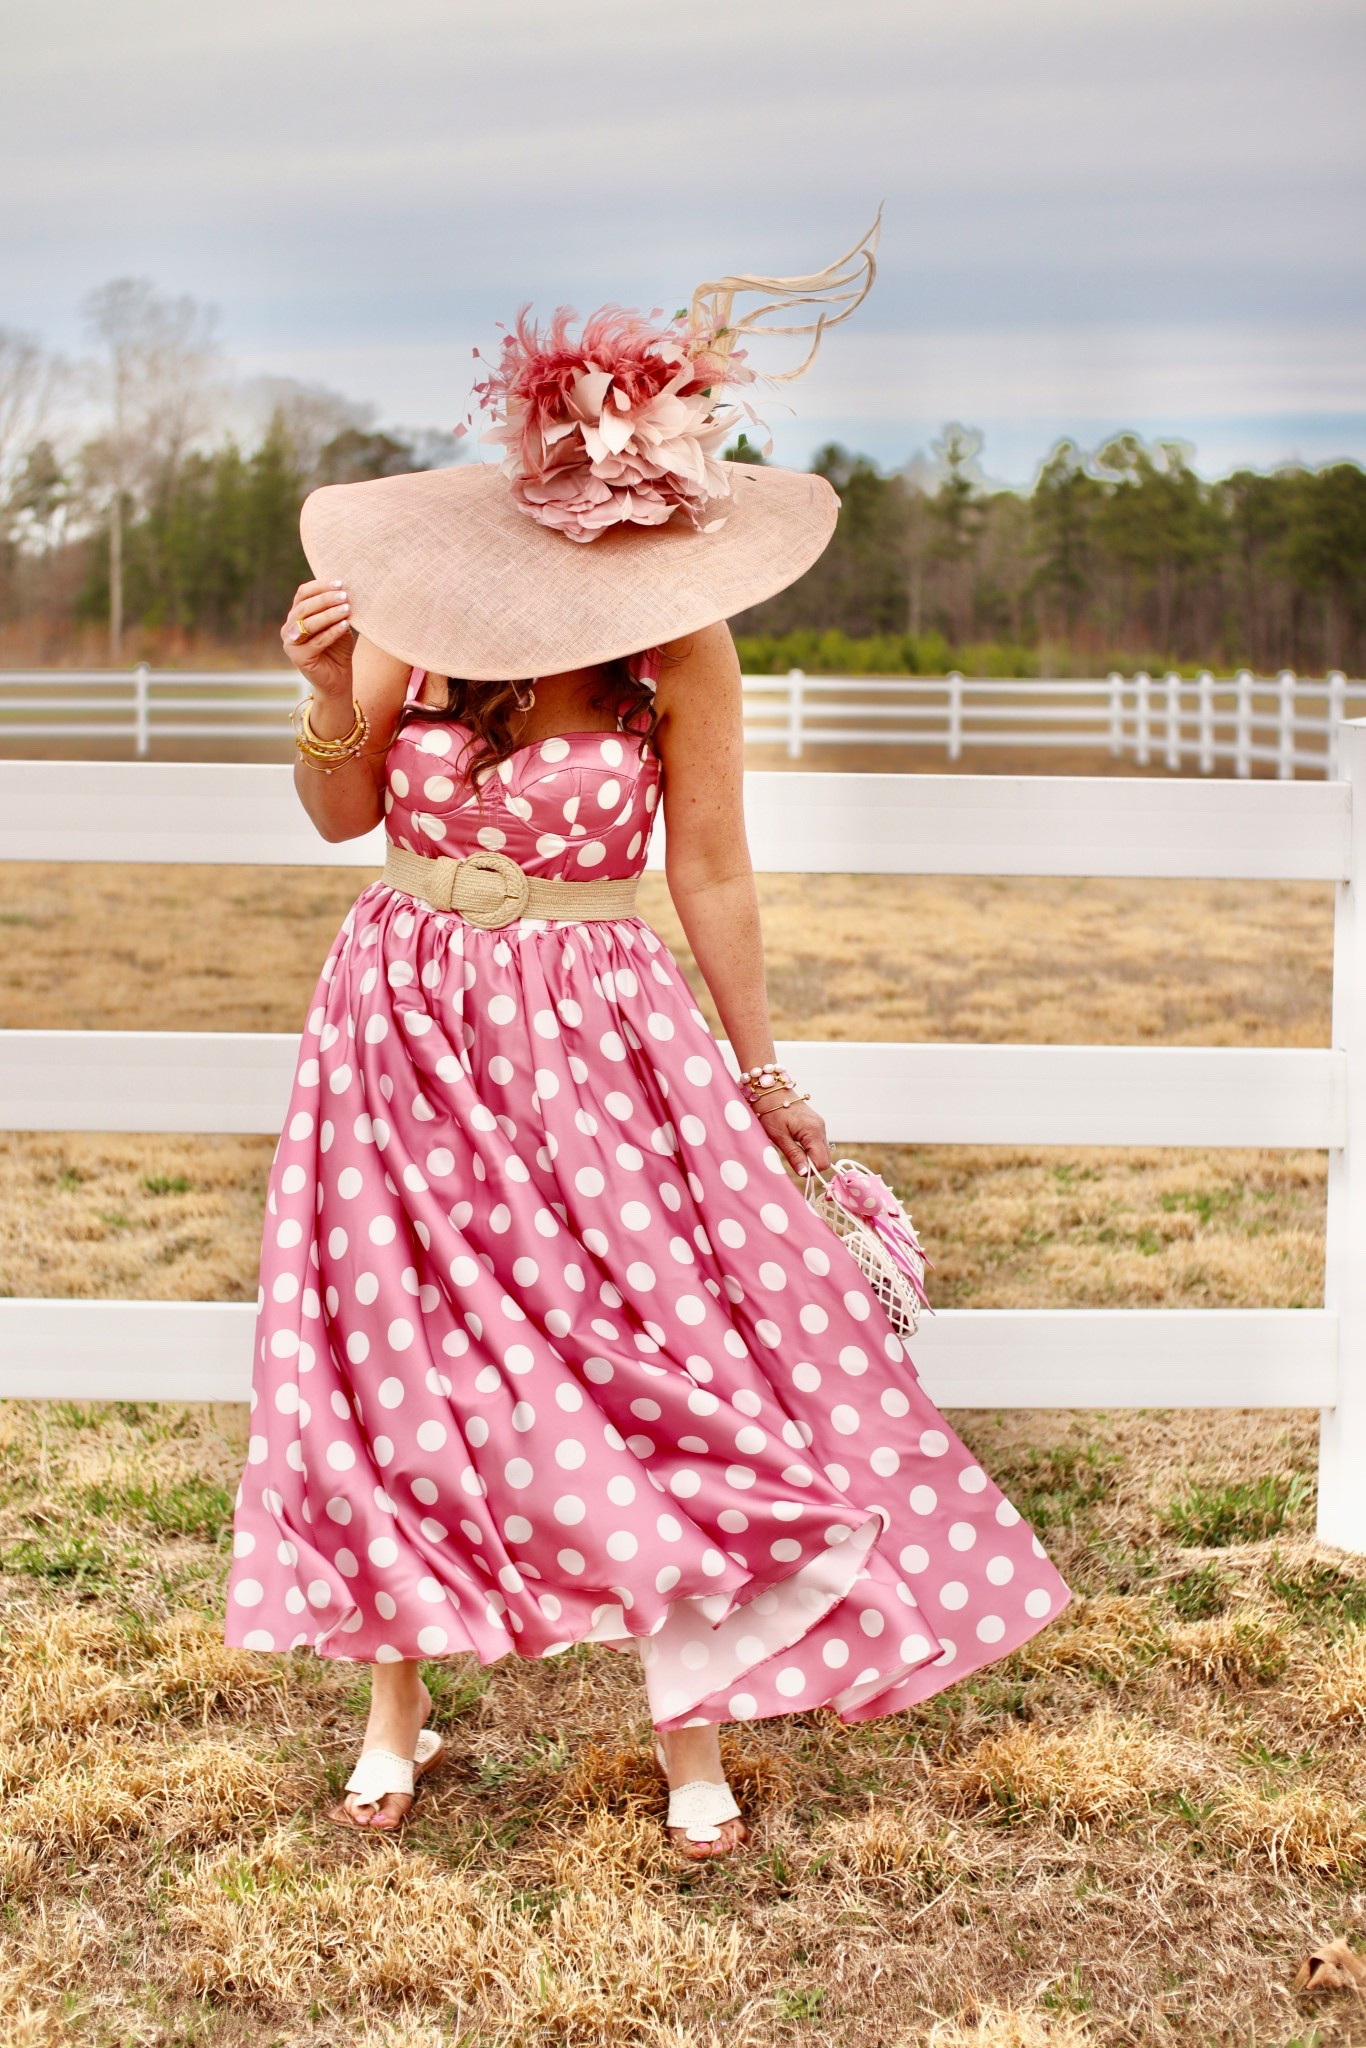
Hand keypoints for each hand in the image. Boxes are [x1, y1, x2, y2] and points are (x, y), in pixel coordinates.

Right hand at [282, 578, 353, 696]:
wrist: (338, 679)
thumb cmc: (338, 649)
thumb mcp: (338, 624)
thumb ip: (335, 609)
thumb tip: (343, 590)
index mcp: (296, 615)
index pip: (303, 594)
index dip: (320, 586)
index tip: (340, 583)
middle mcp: (289, 627)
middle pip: (304, 607)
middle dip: (326, 599)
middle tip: (345, 595)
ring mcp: (291, 643)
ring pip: (309, 623)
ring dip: (329, 614)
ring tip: (347, 609)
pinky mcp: (298, 658)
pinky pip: (317, 641)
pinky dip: (332, 632)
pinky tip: (345, 625)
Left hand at [756, 1096, 831, 1175]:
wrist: (770, 1091)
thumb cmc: (770, 1112)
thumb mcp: (779, 1137)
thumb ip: (794, 1155)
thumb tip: (804, 1173)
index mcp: (813, 1131)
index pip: (822, 1162)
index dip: (810, 1170)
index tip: (796, 1167)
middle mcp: (821, 1128)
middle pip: (825, 1159)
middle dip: (811, 1164)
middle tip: (792, 1160)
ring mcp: (820, 1126)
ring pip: (822, 1152)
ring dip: (809, 1156)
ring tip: (791, 1148)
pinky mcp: (816, 1125)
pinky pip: (817, 1143)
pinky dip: (809, 1149)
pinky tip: (795, 1143)